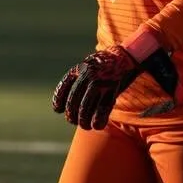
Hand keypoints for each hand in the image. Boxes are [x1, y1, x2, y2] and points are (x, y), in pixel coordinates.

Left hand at [51, 45, 177, 127]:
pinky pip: (102, 109)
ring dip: (84, 121)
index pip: (64, 87)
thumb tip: (66, 103)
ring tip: (85, 126)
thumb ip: (78, 80)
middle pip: (74, 102)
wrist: (125, 56)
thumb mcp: (88, 66)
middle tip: (73, 121)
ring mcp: (99, 83)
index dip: (59, 100)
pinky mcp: (111, 90)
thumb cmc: (104, 65)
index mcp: (79, 69)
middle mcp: (87, 76)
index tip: (58, 110)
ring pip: (86, 108)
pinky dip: (98, 120)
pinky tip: (97, 126)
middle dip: (72, 115)